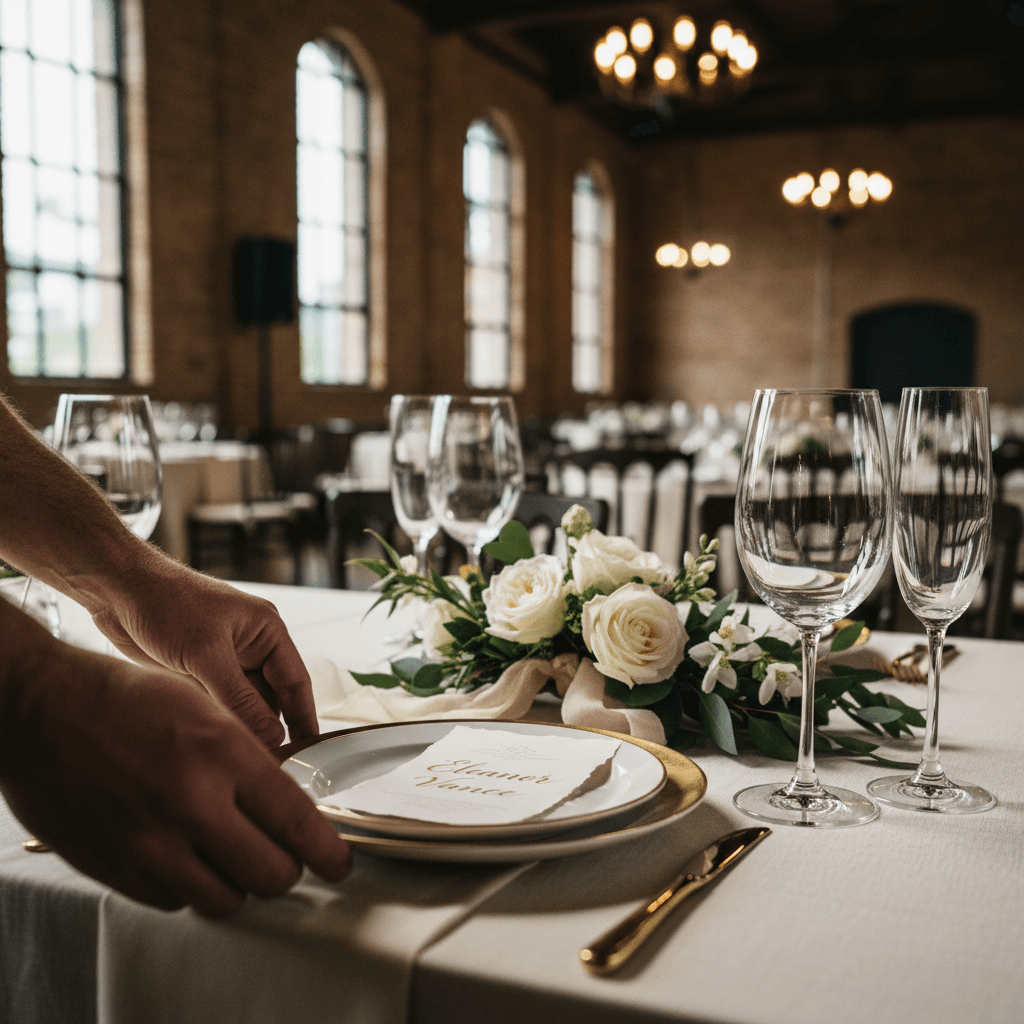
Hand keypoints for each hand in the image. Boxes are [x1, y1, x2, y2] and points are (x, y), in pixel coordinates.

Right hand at [0, 633, 350, 916]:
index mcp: (220, 754)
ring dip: (239, 882)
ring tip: (234, 852)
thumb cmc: (122, 696)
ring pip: (225, 900)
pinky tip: (187, 852)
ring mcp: (147, 843)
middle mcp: (188, 805)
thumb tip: (287, 801)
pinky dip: (191, 885)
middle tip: (286, 855)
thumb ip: (250, 758)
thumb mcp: (205, 706)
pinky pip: (174, 900)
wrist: (38, 708)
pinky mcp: (113, 867)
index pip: (295, 822)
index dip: (328, 851)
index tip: (340, 863)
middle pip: (270, 875)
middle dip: (288, 869)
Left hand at [87, 555, 316, 745]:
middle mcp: (250, 646)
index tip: (311, 750)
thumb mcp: (205, 653)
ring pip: (242, 705)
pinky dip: (215, 720)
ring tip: (235, 755)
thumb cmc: (166, 603)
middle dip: (268, 728)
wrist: (116, 589)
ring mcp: (223, 660)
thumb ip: (239, 698)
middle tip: (267, 764)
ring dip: (238, 725)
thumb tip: (272, 736)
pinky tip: (209, 739)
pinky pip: (216, 703)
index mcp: (267, 630)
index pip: (295, 681)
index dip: (304, 717)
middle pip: (270, 698)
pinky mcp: (197, 671)